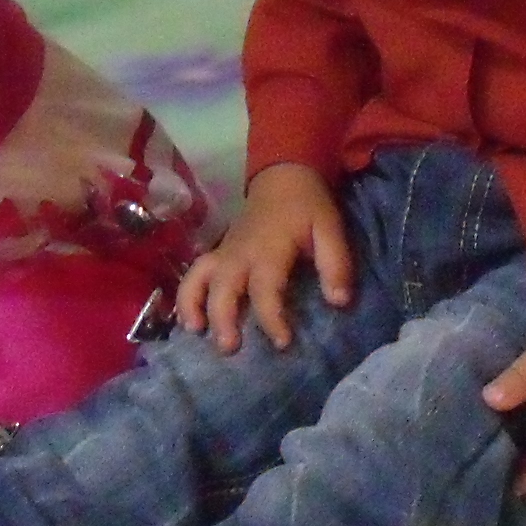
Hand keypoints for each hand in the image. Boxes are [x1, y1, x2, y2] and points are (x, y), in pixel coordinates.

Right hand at [175, 163, 352, 352]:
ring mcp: (224, 253)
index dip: (272, 318)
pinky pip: (194, 275)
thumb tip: (339, 301)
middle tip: (231, 348)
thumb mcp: (330, 229)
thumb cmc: (307, 206)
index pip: (265, 289)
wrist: (282, 176)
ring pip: (197, 279)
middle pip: (223, 289)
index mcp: (268, 249)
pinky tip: (189, 320)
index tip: (283, 343)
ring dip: (193, 306)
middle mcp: (239, 254)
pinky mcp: (217, 254)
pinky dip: (186, 297)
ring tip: (197, 332)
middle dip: (223, 319)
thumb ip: (335, 264)